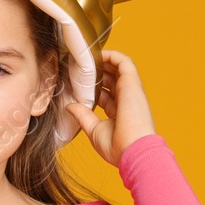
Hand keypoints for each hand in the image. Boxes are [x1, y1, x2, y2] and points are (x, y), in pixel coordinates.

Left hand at [64, 48, 155, 167]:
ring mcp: (130, 91)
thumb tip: (70, 106)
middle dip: (97, 72)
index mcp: (118, 114)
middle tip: (79, 65)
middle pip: (112, 80)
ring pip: (118, 69)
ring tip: (86, 55)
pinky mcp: (132, 83)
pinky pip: (124, 62)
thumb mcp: (94, 130)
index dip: (92, 88)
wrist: (134, 151)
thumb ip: (83, 115)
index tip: (76, 82)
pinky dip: (112, 55)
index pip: (105, 96)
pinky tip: (97, 53)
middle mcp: (126, 101)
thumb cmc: (118, 147)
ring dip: (104, 61)